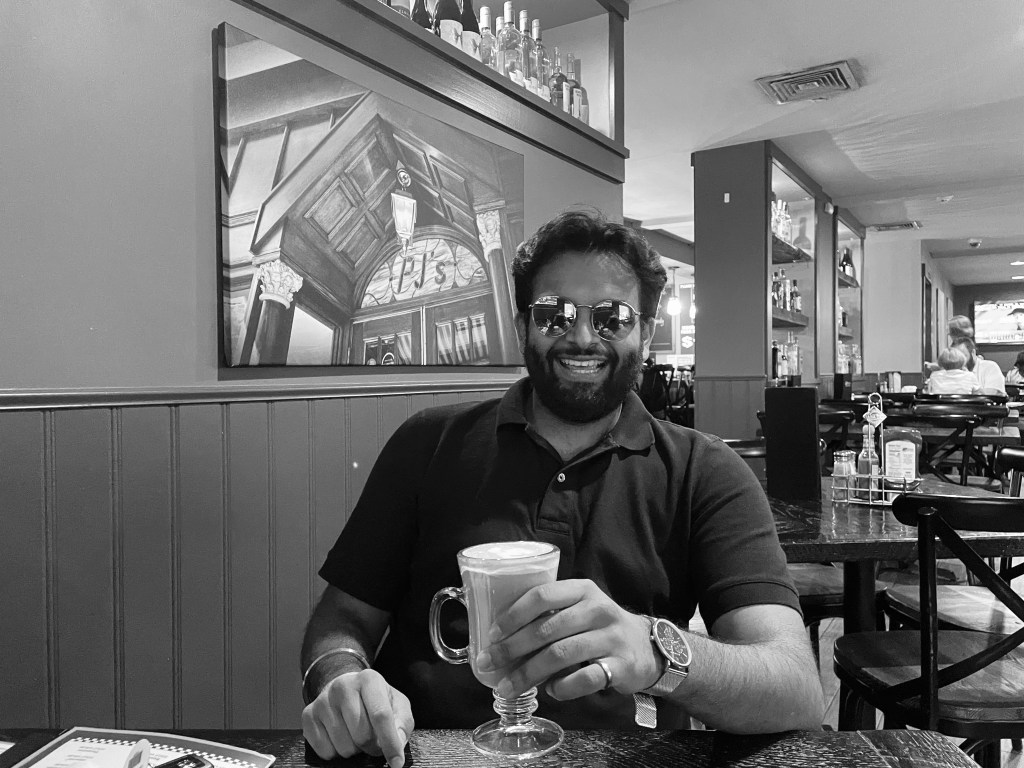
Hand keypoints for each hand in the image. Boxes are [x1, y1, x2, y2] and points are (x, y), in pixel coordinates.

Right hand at [302, 669, 413, 767]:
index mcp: (369, 679)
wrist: (345, 688)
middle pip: (362, 735)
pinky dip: (336, 752)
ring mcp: (323, 701)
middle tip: (373, 740)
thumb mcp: (396, 705)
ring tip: (355, 736)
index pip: (381, 715)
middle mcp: (343, 686)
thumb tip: (396, 744)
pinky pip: (325, 751)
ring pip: (343, 746)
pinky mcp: (308, 715)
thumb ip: (402, 723)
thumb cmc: (375, 700)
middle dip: (372, 746)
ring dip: (354, 750)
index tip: (397, 763)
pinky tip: (340, 738)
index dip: (390, 743)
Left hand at [475, 579, 661, 700]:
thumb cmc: (599, 627)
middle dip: (511, 649)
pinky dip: (563, 687)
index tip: (492, 634)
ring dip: (528, 673)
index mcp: (582, 590)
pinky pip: (585, 678)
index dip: (513, 615)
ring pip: (561, 655)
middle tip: (489, 663)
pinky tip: (550, 691)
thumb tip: (500, 639)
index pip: (542, 595)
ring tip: (507, 687)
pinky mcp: (621, 665)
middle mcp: (598, 609)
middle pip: (546, 629)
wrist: (646, 646)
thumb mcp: (579, 608)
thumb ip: (549, 615)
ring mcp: (611, 637)